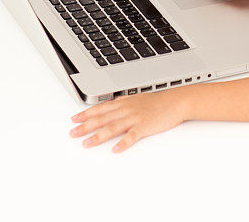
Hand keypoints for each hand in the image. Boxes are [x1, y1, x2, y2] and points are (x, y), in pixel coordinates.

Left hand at [69, 88, 188, 152]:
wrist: (175, 101)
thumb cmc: (156, 102)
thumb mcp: (135, 99)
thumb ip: (121, 103)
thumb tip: (108, 106)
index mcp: (123, 103)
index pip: (100, 108)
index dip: (86, 114)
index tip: (74, 119)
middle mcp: (126, 109)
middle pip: (102, 118)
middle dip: (85, 126)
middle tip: (72, 133)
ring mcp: (135, 117)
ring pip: (113, 127)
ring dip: (98, 136)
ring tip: (87, 144)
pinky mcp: (145, 126)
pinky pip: (132, 135)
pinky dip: (123, 142)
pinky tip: (116, 149)